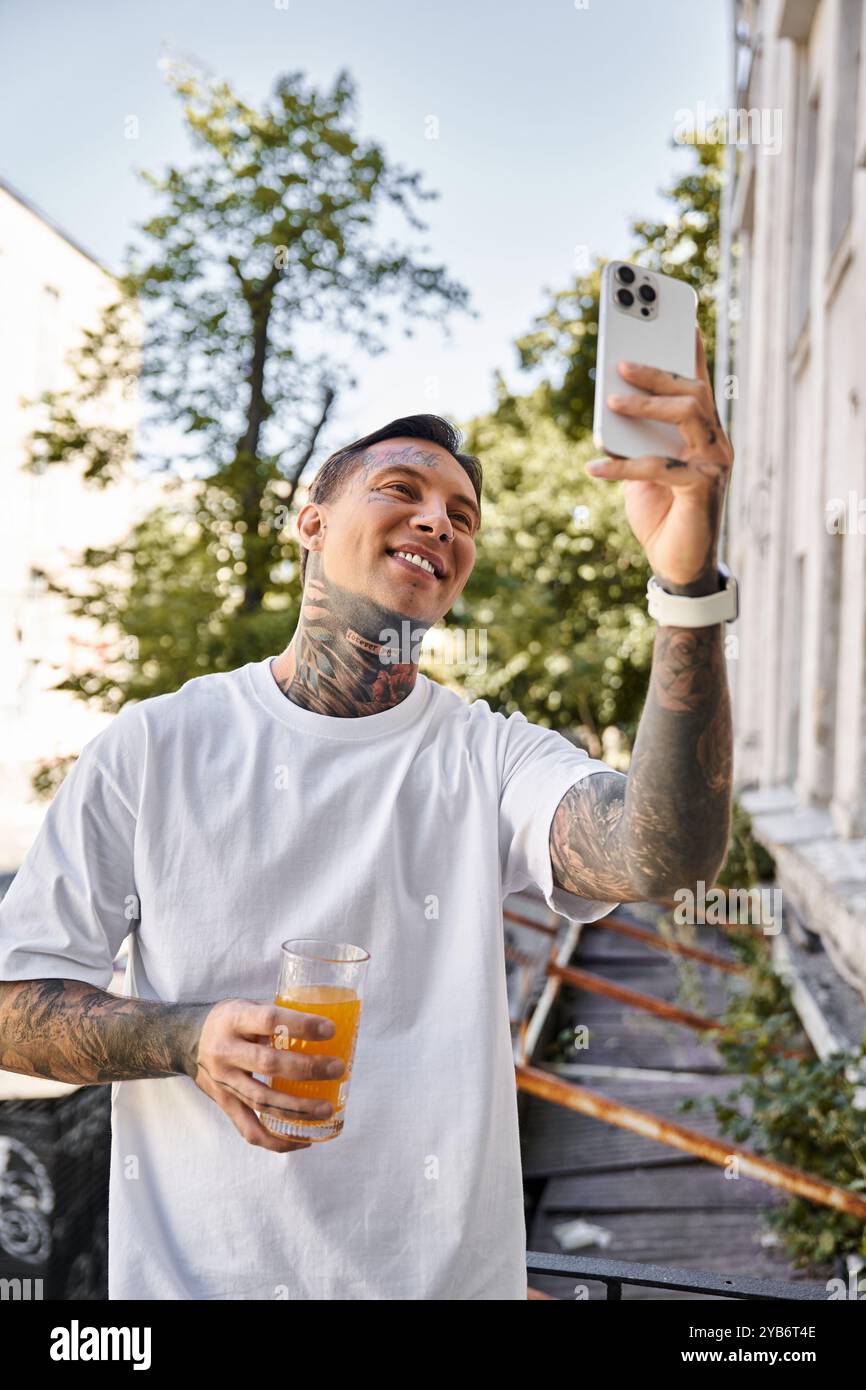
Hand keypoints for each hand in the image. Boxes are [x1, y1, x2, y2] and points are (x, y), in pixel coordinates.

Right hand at [186, 998, 344, 1152]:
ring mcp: (223, 1082)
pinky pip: (250, 1129)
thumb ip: (277, 1014)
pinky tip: (303, 1140)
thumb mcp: (246, 1005)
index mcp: (234, 1019)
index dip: (301, 1025)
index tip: (330, 1029)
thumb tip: (322, 1023)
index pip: (269, 1020)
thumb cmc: (228, 1020)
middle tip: (337, 1069)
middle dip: (307, 1068)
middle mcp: (225, 1052)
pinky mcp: (224, 1104)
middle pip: (268, 1064)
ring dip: (297, 1109)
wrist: (184, 1040)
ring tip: (327, 1109)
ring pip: (262, 1101)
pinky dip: (277, 1140)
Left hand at [587, 325, 733, 589]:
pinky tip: (593, 466)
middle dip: (657, 372)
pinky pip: (663, 467)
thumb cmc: (661, 513)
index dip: (689, 348)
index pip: (698, 381)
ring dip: (647, 405)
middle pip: (693, 391)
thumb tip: (611, 407)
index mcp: (702, 432)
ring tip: (610, 404)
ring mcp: (715, 465)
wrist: (675, 565)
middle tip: (620, 362)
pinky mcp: (703, 491)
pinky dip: (624, 466)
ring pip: (689, 414)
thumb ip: (635, 438)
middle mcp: (716, 442)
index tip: (677, 316)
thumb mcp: (642, 469)